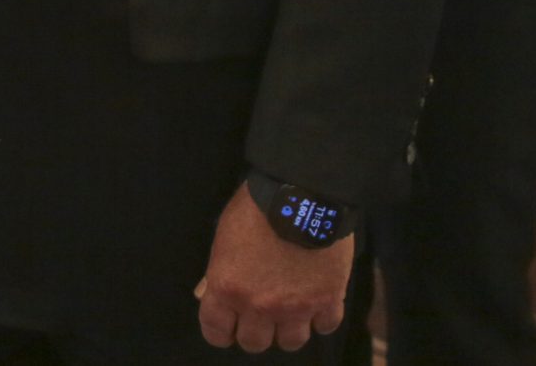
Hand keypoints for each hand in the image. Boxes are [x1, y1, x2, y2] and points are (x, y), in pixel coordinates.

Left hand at [194, 184, 353, 352]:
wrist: (303, 190)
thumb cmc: (256, 206)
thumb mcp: (224, 234)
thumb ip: (218, 270)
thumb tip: (207, 293)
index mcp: (227, 288)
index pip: (215, 331)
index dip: (221, 330)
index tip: (229, 325)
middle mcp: (259, 306)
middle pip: (254, 343)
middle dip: (256, 330)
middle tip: (262, 313)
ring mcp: (296, 308)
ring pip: (291, 342)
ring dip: (289, 327)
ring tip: (292, 308)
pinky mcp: (328, 300)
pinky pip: (326, 327)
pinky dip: (322, 317)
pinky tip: (318, 301)